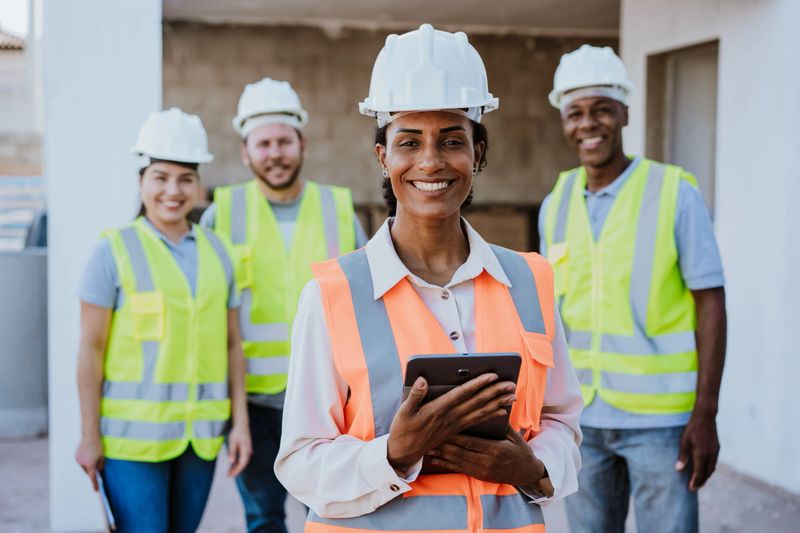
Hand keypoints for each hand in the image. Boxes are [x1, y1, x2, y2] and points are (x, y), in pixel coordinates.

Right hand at [75, 435, 103, 490]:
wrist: (90, 436)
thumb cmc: (98, 446)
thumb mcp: (102, 457)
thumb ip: (101, 466)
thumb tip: (99, 471)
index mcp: (90, 465)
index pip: (92, 478)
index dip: (94, 485)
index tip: (96, 490)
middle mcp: (83, 464)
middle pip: (88, 472)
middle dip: (92, 472)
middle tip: (96, 471)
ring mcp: (78, 461)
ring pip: (84, 467)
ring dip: (88, 466)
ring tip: (92, 459)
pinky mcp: (76, 457)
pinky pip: (81, 462)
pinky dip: (84, 461)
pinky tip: (88, 455)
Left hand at [227, 422, 251, 476]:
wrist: (242, 424)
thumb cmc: (236, 432)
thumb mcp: (232, 442)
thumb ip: (232, 452)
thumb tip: (231, 462)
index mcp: (246, 450)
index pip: (242, 464)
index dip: (236, 470)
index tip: (230, 475)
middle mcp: (248, 451)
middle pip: (243, 464)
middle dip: (236, 470)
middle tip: (228, 475)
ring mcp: (248, 450)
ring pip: (243, 461)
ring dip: (237, 467)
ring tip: (230, 471)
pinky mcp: (246, 448)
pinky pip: (243, 458)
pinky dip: (238, 462)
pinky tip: (233, 463)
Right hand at [387, 374, 515, 471]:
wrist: (405, 452)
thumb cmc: (403, 429)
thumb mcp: (404, 411)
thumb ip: (415, 395)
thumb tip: (422, 379)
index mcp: (439, 409)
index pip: (463, 394)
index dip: (478, 384)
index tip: (492, 376)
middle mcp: (451, 417)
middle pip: (477, 402)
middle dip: (495, 392)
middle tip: (511, 384)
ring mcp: (455, 424)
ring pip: (481, 412)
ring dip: (498, 403)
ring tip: (512, 396)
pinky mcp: (456, 430)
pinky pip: (477, 421)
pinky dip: (491, 415)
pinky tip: (501, 411)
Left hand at [428, 426, 544, 486]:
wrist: (526, 474)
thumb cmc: (521, 452)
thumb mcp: (515, 436)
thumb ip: (503, 424)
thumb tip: (494, 406)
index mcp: (495, 449)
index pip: (471, 441)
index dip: (455, 436)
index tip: (442, 428)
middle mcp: (486, 461)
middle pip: (460, 452)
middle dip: (444, 445)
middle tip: (428, 437)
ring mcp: (482, 470)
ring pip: (457, 462)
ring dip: (442, 455)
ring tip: (427, 448)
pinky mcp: (479, 475)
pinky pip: (460, 469)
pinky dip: (447, 465)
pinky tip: (436, 461)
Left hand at [676, 410, 718, 490]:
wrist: (706, 417)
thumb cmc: (692, 428)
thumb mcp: (684, 441)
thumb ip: (682, 456)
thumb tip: (678, 469)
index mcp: (701, 454)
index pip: (699, 473)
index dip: (695, 482)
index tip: (691, 489)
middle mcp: (710, 455)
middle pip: (707, 473)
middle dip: (701, 482)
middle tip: (695, 488)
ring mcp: (715, 452)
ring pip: (712, 468)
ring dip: (706, 476)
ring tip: (700, 482)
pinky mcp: (717, 448)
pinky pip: (714, 463)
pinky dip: (709, 469)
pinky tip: (705, 469)